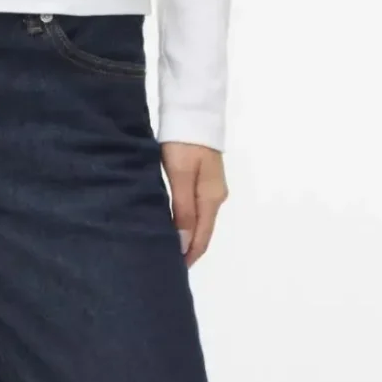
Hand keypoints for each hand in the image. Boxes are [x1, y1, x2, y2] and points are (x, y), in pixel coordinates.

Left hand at [161, 141, 226, 265]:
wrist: (193, 108)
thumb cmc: (183, 142)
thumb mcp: (180, 176)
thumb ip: (183, 210)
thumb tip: (185, 245)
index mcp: (212, 198)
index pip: (202, 238)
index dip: (189, 256)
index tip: (172, 273)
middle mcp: (216, 196)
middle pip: (203, 231)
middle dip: (188, 250)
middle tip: (165, 264)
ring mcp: (211, 187)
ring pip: (199, 220)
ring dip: (186, 236)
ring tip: (166, 249)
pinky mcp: (204, 177)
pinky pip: (196, 208)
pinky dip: (186, 221)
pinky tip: (173, 225)